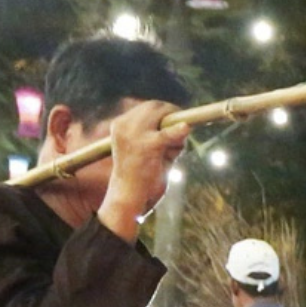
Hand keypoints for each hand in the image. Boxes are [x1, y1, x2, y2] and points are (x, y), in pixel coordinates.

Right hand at [99, 99, 187, 233]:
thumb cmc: (140, 178)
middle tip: (183, 127)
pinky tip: (185, 129)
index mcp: (120, 125)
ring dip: (174, 126)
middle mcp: (124, 126)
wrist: (127, 200)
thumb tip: (184, 127)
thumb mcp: (150, 152)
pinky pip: (166, 135)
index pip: (146, 108)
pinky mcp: (147, 146)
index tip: (176, 119)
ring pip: (162, 116)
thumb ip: (164, 138)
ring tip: (172, 150)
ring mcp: (134, 135)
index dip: (164, 111)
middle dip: (171, 113)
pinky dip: (177, 132)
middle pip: (154, 106)